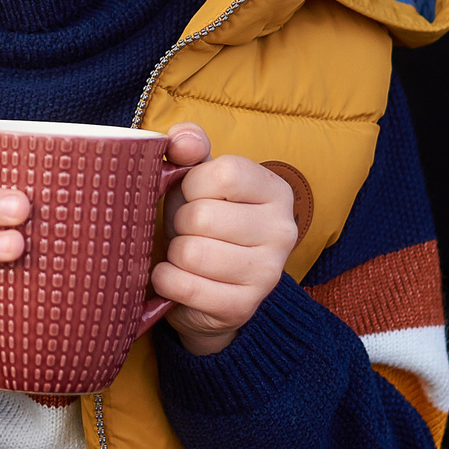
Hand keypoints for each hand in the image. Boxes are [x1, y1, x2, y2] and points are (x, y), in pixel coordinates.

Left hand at [152, 123, 300, 354]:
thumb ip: (189, 146)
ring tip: (184, 255)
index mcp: (275, 190)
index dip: (192, 185)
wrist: (207, 289)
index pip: (225, 174)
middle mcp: (282, 231)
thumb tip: (184, 141)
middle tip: (188, 232)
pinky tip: (175, 278)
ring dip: (174, 254)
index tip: (193, 196)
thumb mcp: (196, 178)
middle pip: (202, 216)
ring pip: (191, 253)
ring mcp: (268, 273)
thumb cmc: (200, 222)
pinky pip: (184, 286)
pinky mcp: (243, 307)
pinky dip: (166, 281)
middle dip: (179, 223)